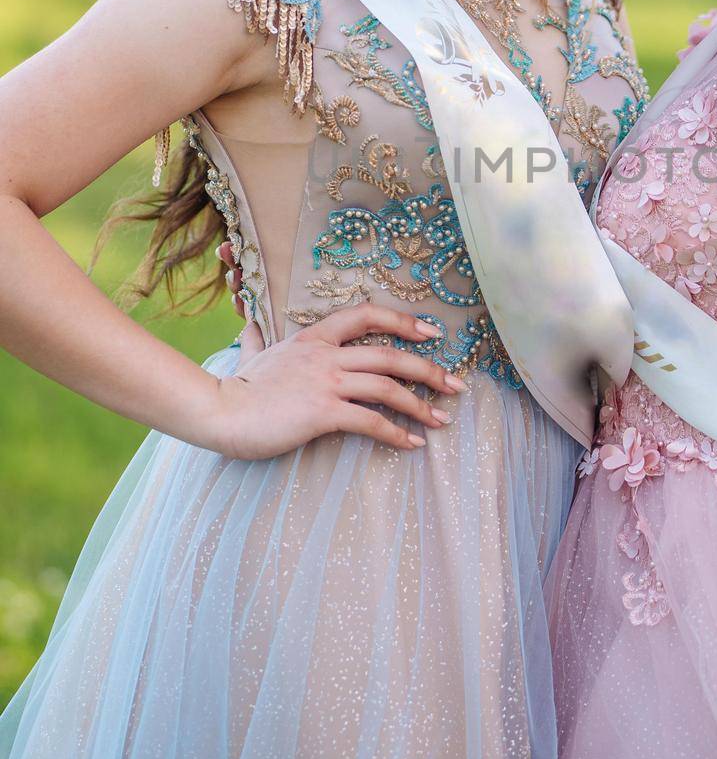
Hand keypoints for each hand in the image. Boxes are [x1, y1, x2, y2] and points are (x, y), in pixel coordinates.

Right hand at [208, 242, 464, 459]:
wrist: (218, 412)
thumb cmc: (236, 388)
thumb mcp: (252, 353)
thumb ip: (257, 337)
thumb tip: (248, 323)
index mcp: (314, 337)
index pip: (366, 315)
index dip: (403, 322)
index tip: (431, 332)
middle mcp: (326, 355)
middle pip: (389, 354)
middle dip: (429, 369)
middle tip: (456, 384)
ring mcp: (326, 382)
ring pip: (387, 386)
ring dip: (421, 405)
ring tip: (442, 420)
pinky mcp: (322, 412)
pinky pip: (370, 421)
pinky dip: (397, 433)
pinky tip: (413, 444)